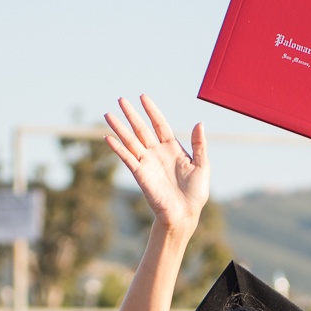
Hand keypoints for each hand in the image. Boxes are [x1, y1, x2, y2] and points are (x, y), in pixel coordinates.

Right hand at [105, 95, 208, 231]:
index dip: (151, 110)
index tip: (143, 97)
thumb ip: (199, 145)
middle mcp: (157, 152)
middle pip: (141, 128)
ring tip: (108, 114)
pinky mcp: (140, 174)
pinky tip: (108, 138)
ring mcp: (147, 162)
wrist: (184, 214)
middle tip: (121, 99)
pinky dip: (118, 148)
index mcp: (173, 148)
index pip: (159, 123)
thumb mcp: (202, 166)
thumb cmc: (195, 193)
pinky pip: (127, 158)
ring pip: (131, 140)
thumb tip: (199, 123)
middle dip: (131, 114)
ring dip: (119, 127)